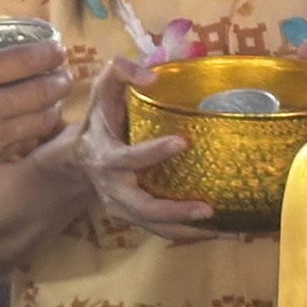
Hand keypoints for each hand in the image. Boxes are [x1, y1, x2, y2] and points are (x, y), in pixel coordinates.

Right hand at [0, 37, 71, 215]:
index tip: (57, 48)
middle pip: (43, 92)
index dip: (48, 52)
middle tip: (64, 72)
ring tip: (55, 96)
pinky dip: (36, 130)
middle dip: (60, 79)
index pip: (24, 61)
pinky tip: (32, 122)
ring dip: (54, 106)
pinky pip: (24, 143)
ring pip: (41, 121)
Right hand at [80, 58, 220, 241]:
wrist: (80, 157)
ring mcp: (123, 208)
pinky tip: (222, 230)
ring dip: (190, 231)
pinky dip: (190, 234)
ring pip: (156, 226)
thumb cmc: (100, 119)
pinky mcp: (135, 219)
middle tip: (208, 209)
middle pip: (143, 207)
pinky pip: (162, 230)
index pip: (130, 158)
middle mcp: (113, 188)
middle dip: (175, 211)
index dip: (155, 152)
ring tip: (227, 229)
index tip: (184, 141)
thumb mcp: (103, 91)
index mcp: (106, 156)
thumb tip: (151, 77)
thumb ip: (120, 72)